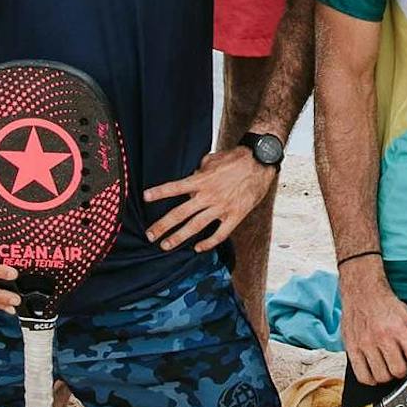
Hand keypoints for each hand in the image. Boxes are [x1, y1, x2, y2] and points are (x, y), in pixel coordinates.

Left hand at [145, 147, 276, 251]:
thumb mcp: (212, 159)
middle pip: (181, 213)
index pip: (175, 187)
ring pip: (196, 226)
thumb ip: (199, 170)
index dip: (159, 192)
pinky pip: (220, 234)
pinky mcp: (235, 215)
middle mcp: (208, 195)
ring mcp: (221, 207)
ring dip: (179, 237)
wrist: (261, 162)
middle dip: (163, 225)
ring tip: (166, 246)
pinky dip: (208, 243)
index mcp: (202, 180)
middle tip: (150, 235)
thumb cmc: (236, 158)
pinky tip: (198, 248)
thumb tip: (192, 175)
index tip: (145, 197)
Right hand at [338, 261, 406, 390]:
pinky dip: (371, 378)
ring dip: (387, 374)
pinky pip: (363, 376)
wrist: (362, 291)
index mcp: (401, 328)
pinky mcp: (351, 348)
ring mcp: (365, 343)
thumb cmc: (386, 305)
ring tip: (386, 363)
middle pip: (398, 372)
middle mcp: (383, 336)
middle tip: (400, 361)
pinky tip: (374, 369)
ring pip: (381, 377)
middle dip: (403, 371)